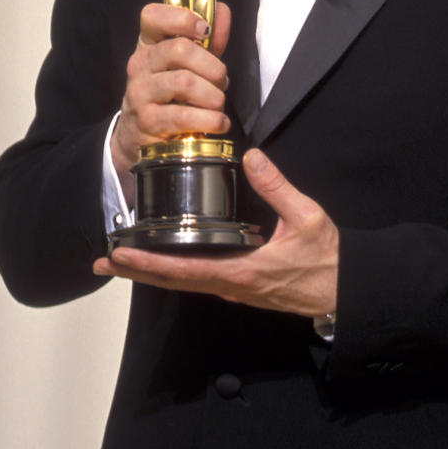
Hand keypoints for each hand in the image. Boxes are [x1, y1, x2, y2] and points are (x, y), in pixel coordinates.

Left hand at [93, 149, 338, 318]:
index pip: (185, 271)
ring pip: (183, 284)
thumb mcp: (306, 217)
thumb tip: (252, 157)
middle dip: (137, 272)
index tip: (121, 255)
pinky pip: (198, 281)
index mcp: (242, 272)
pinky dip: (173, 272)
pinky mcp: (240, 287)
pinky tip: (163, 260)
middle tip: (102, 260)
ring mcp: (234, 290)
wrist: (345, 291)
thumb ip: (277, 186)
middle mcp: (230, 287)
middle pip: (173, 283)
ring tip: (123, 259)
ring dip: (152, 273)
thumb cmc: (327, 258)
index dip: (149, 264)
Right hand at [111, 1, 231, 182]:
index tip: (204, 29)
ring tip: (218, 105)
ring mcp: (140, 93)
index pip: (152, 16)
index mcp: (148, 44)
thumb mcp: (190, 65)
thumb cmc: (172, 94)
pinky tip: (218, 123)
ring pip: (185, 82)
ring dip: (213, 95)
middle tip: (221, 81)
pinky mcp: (147, 121)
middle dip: (212, 67)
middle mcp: (139, 65)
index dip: (181, 18)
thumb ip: (209, 40)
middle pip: (179, 49)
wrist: (139, 136)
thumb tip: (222, 10)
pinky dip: (211, 119)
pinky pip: (184, 116)